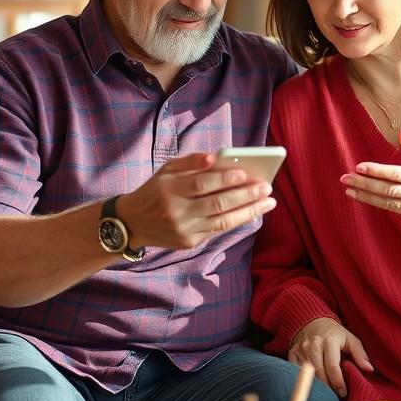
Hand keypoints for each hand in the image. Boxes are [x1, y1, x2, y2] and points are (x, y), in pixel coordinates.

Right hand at [117, 152, 275, 250]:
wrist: (132, 223)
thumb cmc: (155, 190)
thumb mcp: (166, 169)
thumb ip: (191, 161)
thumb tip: (215, 157)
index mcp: (170, 189)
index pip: (202, 183)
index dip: (225, 179)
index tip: (246, 174)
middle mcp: (177, 211)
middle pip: (217, 203)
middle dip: (245, 195)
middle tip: (266, 188)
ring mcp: (184, 230)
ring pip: (222, 221)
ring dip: (249, 211)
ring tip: (267, 202)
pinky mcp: (188, 243)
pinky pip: (217, 231)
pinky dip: (236, 221)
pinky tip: (251, 212)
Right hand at [288, 317, 372, 399]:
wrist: (312, 321)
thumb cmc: (334, 333)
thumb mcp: (350, 338)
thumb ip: (360, 353)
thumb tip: (369, 369)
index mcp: (329, 341)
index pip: (333, 367)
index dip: (338, 383)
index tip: (343, 392)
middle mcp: (313, 344)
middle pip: (319, 373)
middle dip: (328, 387)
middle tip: (335, 395)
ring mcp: (301, 349)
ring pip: (308, 374)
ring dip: (317, 386)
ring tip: (326, 392)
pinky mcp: (292, 353)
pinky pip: (296, 372)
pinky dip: (304, 380)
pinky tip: (313, 384)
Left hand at [341, 130, 400, 231]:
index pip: (396, 174)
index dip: (377, 171)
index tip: (359, 166)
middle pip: (387, 190)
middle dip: (364, 184)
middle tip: (345, 178)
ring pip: (386, 202)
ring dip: (365, 196)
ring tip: (348, 189)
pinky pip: (391, 209)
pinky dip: (375, 203)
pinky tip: (362, 197)